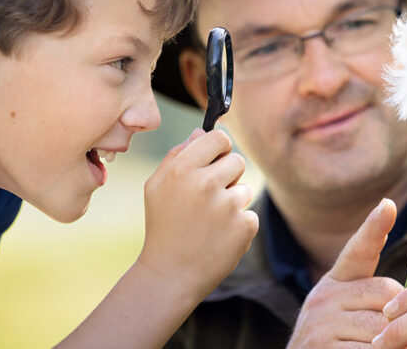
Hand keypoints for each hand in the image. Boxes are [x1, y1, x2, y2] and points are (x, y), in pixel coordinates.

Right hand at [138, 128, 258, 300]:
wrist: (170, 274)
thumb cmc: (163, 226)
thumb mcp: (156, 186)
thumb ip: (177, 154)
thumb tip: (201, 131)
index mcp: (183, 169)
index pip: (219, 138)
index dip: (221, 147)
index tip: (218, 157)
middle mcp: (205, 183)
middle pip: (238, 161)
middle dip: (228, 176)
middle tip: (210, 197)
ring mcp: (227, 205)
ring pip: (245, 189)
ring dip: (233, 203)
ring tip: (210, 222)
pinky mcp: (244, 226)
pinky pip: (250, 214)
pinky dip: (239, 226)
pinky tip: (219, 237)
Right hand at [287, 198, 402, 347]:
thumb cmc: (335, 345)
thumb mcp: (348, 314)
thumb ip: (372, 300)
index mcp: (334, 282)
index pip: (357, 251)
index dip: (374, 228)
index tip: (388, 205)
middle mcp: (323, 297)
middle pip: (387, 293)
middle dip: (401, 316)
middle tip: (399, 335)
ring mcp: (320, 323)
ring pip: (382, 326)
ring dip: (394, 343)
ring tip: (387, 348)